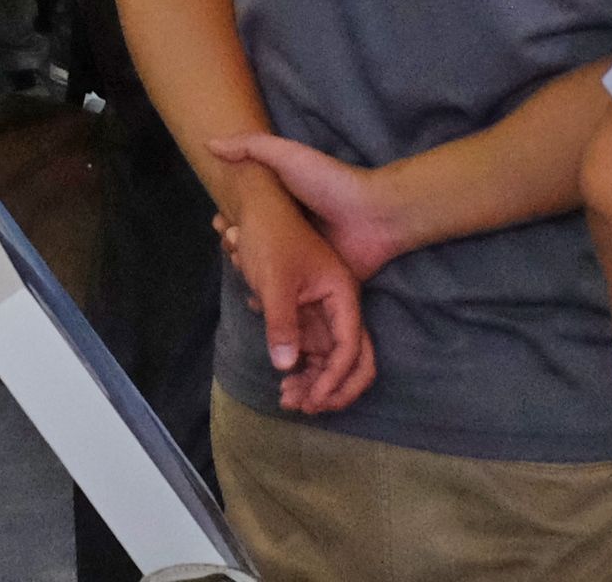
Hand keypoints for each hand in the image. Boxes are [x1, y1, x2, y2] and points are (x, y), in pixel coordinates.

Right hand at [211, 131, 416, 289]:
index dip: (231, 220)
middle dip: (237, 248)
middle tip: (228, 246)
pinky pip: (293, 298)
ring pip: (270, 273)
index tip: (216, 224)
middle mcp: (293, 233)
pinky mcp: (319, 287)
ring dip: (251, 275)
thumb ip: (251, 146)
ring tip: (239, 270)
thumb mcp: (288, 156)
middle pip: (257, 245)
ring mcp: (307, 262)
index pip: (250, 215)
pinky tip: (257, 299)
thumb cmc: (329, 183)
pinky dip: (274, 301)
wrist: (373, 216)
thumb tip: (209, 144)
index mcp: (285, 206)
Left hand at [219, 174, 372, 413]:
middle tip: (303, 406)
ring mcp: (324, 312)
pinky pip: (313, 352)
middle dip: (332, 388)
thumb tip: (286, 366)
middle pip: (353, 360)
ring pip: (330, 360)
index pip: (351, 348)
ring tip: (287, 399)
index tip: (312, 400)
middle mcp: (340, 306)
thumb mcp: (274, 279)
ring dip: (314, 382)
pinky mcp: (307, 314)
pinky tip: (283, 383)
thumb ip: (281, 322)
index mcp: (342, 295)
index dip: (334, 380)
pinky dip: (302, 369)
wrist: (258, 205)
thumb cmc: (271, 237)